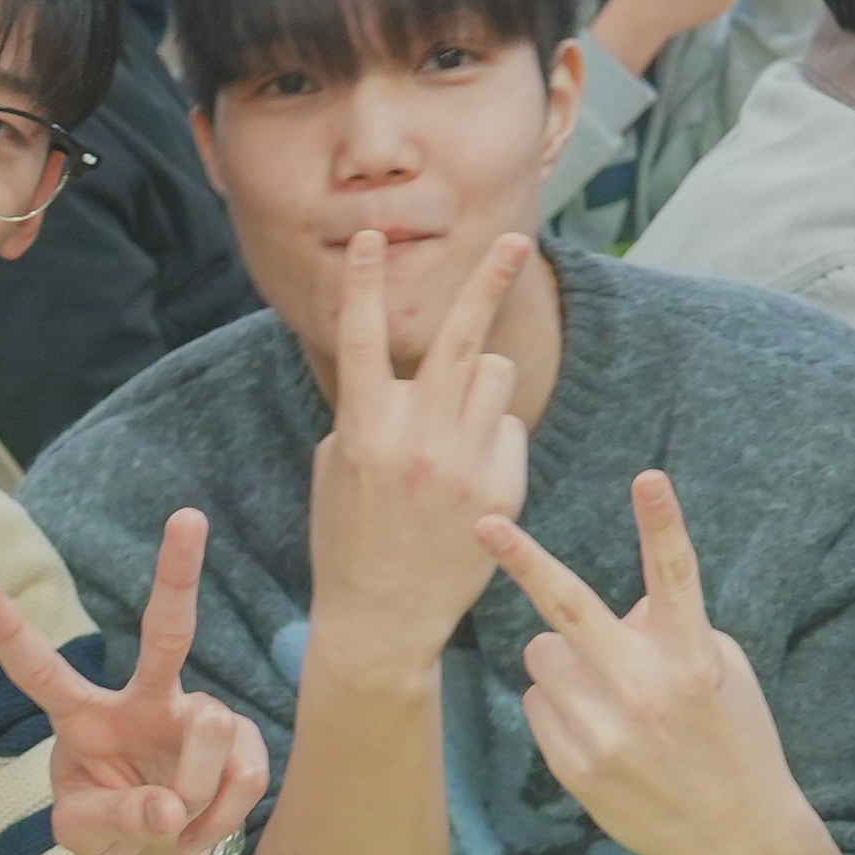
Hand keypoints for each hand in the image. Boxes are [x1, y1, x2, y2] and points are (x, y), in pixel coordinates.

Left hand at [0, 509, 273, 854]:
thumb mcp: (85, 834)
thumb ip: (115, 820)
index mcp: (84, 717)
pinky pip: (243, 771)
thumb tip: (168, 807)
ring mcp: (196, 715)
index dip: (9, 630)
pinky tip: (203, 826)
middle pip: (165, 632)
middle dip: (178, 574)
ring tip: (177, 823)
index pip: (40, 670)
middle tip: (187, 516)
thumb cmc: (109, 827)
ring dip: (195, 789)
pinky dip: (223, 814)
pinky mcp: (242, 740)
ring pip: (209, 726)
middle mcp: (143, 700)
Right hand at [303, 228, 531, 666]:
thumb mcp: (337, 465)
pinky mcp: (501, 488)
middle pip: (461, 337)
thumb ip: (370, 411)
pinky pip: (510, 427)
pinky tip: (470, 478)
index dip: (364, 283)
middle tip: (517, 241)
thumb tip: (410, 371)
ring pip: (496, 375)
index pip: (361, 338)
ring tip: (458, 421)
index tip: (369, 237)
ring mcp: (463, 464)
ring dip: (481, 381)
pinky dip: (494, 438)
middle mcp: (416, 439)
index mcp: (363, 428)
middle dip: (490, 280)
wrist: (382, 617)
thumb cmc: (350, 535)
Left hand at [481, 470, 811, 854]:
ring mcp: (606, 731)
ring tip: (600, 689)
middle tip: (486, 522)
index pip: (676, 578)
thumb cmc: (733, 738)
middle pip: (571, 609)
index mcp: (692, 658)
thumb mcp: (722, 672)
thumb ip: (669, 629)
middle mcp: (646, 690)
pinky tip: (597, 729)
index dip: (663, 524)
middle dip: (524, 560)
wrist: (736, 834)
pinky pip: (536, 704)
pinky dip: (557, 705)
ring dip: (561, 657)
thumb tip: (615, 609)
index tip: (648, 478)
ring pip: (542, 655)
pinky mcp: (576, 766)